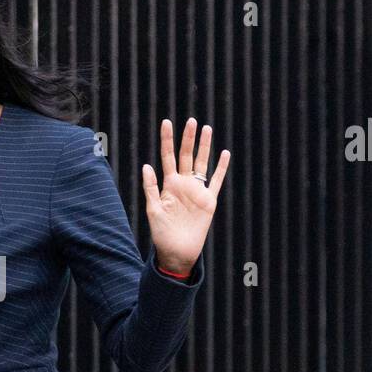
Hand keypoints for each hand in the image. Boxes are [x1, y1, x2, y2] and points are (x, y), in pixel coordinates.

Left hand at [141, 117, 230, 274]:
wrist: (177, 251)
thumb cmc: (161, 233)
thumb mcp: (152, 210)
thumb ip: (151, 188)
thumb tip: (146, 165)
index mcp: (168, 185)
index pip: (167, 157)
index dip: (167, 140)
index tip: (166, 122)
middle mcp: (183, 184)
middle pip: (186, 156)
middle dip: (188, 138)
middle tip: (191, 120)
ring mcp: (197, 191)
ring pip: (202, 163)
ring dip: (204, 147)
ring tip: (207, 129)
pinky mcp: (209, 201)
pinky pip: (216, 181)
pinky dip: (221, 168)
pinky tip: (224, 154)